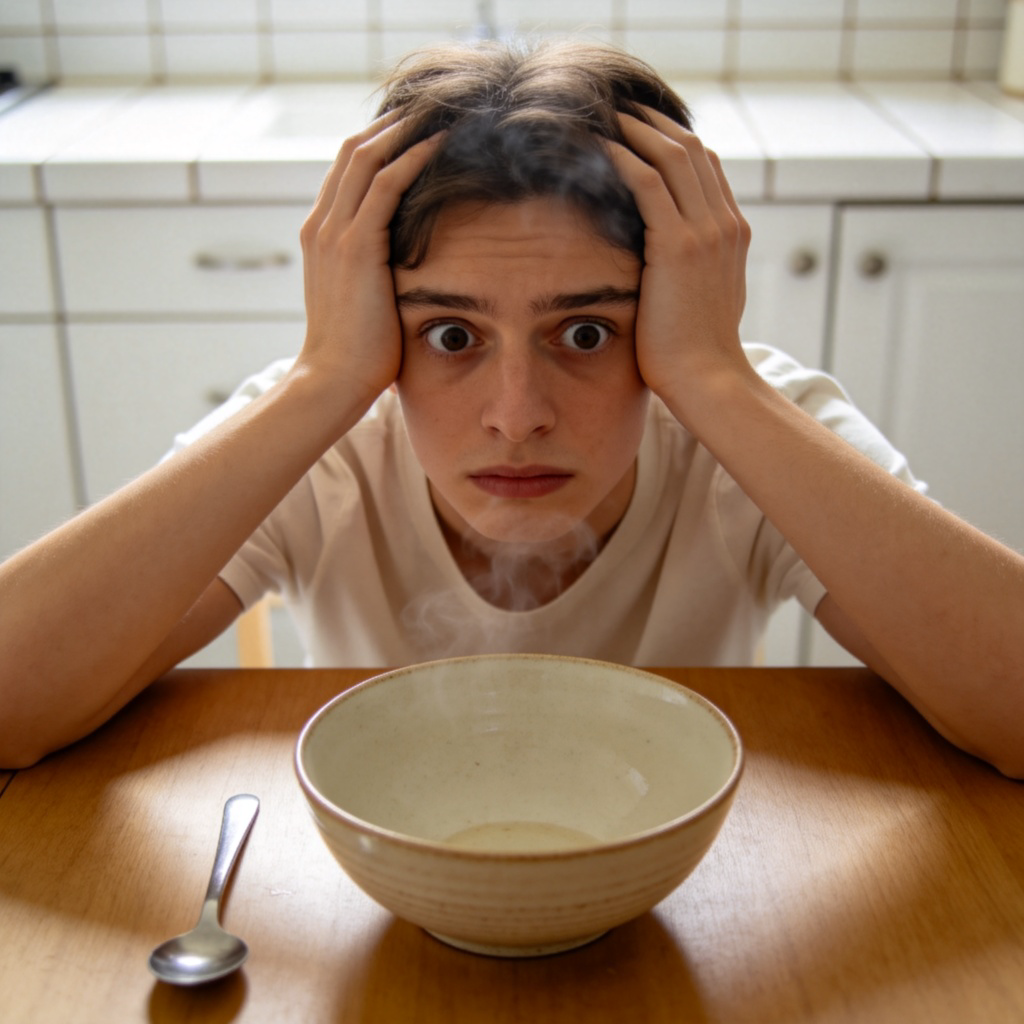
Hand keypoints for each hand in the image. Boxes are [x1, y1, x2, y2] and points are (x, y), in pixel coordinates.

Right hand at [296, 115, 440, 405]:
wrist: (332, 382)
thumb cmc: (355, 356)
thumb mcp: (364, 304)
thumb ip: (377, 278)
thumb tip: (407, 278)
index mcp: (321, 237)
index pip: (347, 173)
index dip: (379, 144)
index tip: (414, 130)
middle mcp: (322, 226)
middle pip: (354, 151)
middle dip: (392, 124)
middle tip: (431, 107)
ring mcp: (334, 233)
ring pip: (367, 157)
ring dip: (405, 129)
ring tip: (441, 112)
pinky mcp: (355, 246)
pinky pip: (386, 184)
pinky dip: (413, 156)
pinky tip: (441, 143)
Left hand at [605, 110, 751, 416]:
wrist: (708, 380)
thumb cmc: (696, 352)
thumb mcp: (703, 300)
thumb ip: (694, 270)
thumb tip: (668, 262)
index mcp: (732, 233)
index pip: (706, 167)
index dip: (673, 140)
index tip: (640, 129)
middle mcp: (724, 224)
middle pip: (691, 149)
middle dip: (652, 123)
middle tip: (617, 109)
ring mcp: (706, 232)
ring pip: (671, 156)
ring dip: (634, 130)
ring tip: (602, 117)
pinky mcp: (678, 246)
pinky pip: (648, 182)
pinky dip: (622, 158)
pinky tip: (598, 148)